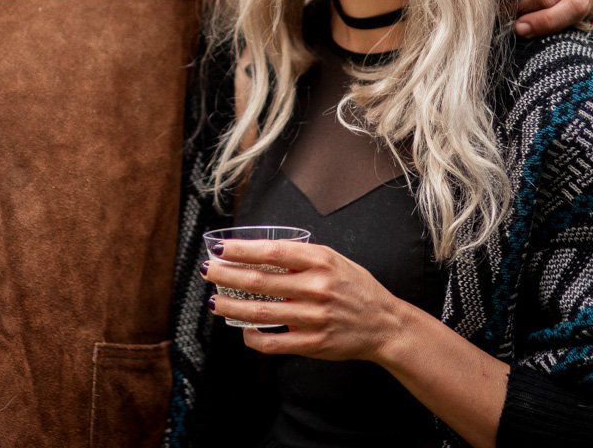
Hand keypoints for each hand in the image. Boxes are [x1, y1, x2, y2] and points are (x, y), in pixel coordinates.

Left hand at [205, 239, 509, 447]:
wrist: (384, 324)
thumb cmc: (355, 287)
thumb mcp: (332, 260)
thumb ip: (299, 256)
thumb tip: (256, 252)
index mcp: (320, 261)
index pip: (272, 252)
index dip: (242, 250)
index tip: (220, 248)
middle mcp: (316, 288)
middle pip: (260, 281)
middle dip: (227, 276)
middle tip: (208, 271)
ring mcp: (314, 318)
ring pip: (261, 313)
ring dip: (232, 307)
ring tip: (214, 302)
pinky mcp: (313, 343)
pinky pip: (274, 342)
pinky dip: (253, 337)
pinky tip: (242, 330)